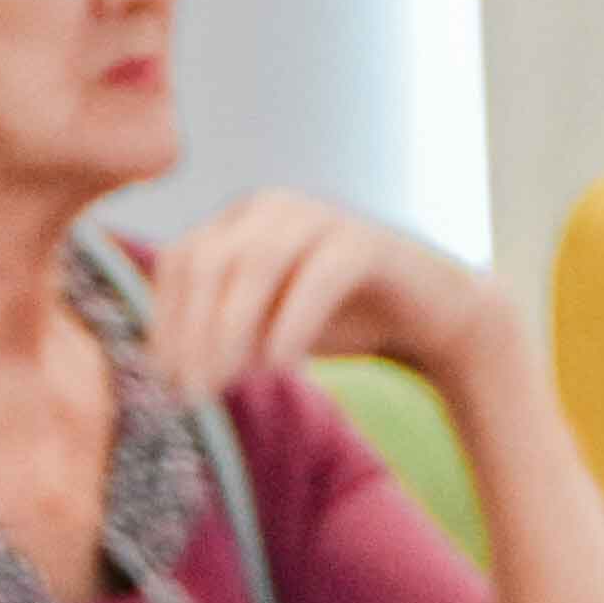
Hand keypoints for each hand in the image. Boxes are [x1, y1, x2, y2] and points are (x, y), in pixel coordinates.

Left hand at [143, 191, 511, 407]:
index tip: (165, 382)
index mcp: (241, 222)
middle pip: (209, 262)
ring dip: (231, 330)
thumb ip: (227, 337)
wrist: (438, 315)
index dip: (165, 321)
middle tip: (192, 394)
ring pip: (254, 265)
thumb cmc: (350, 322)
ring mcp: (318, 217)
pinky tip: (283, 367)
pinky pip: (315, 278)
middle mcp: (272, 208)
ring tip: (226, 385)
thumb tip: (172, 373)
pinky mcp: (363, 242)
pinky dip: (292, 322)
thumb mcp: (272, 329)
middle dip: (193, 332)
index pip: (182, 262)